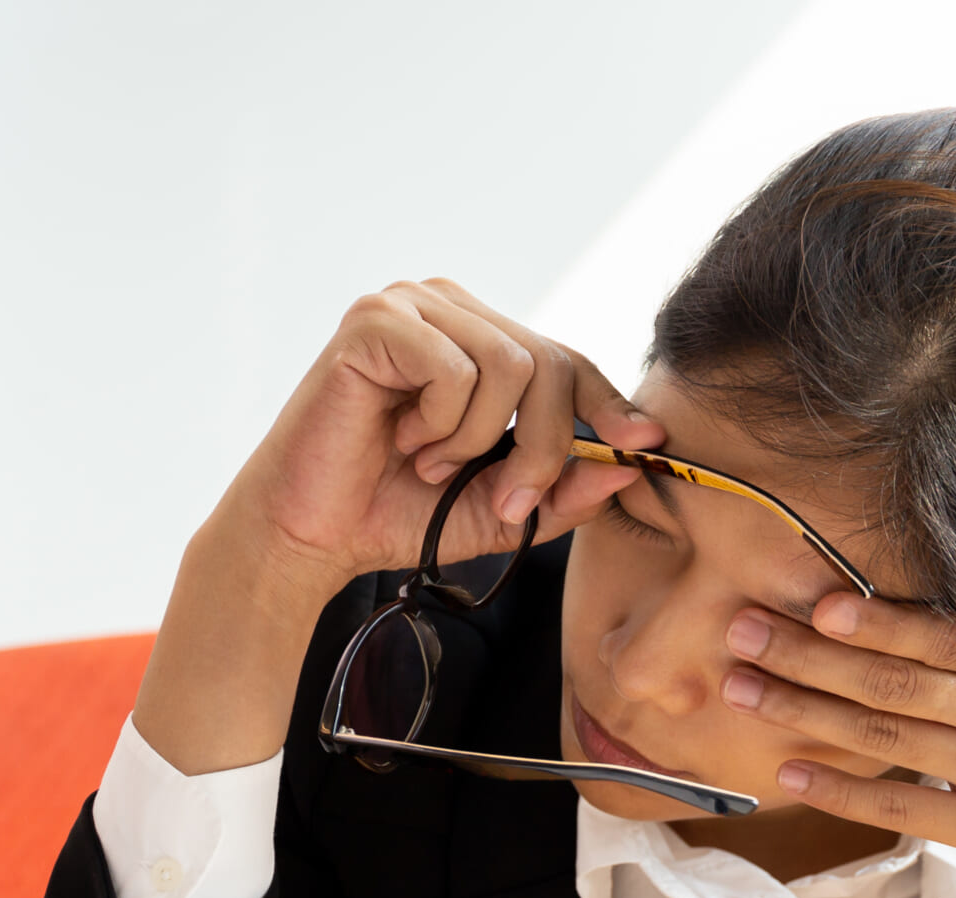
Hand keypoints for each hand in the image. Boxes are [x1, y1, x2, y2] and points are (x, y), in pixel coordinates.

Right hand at [138, 281, 658, 776]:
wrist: (312, 534)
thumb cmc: (397, 512)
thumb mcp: (500, 510)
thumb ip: (562, 491)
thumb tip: (628, 469)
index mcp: (479, 340)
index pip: (565, 358)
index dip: (609, 402)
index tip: (643, 444)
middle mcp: (448, 308)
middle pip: (549, 362)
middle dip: (543, 447)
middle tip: (508, 500)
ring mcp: (410, 305)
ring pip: (510, 365)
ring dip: (479, 440)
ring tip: (431, 462)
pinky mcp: (374, 320)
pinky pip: (455, 369)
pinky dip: (441, 423)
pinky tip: (402, 439)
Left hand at [721, 591, 955, 897]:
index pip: (949, 633)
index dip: (874, 617)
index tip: (815, 598)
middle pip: (897, 677)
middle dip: (810, 651)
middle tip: (741, 627)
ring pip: (887, 736)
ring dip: (805, 710)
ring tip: (740, 687)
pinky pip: (906, 810)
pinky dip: (844, 792)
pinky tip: (792, 775)